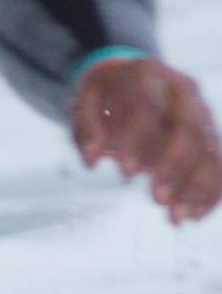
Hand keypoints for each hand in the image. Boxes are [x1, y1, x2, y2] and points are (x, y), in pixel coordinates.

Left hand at [72, 53, 221, 224]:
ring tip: (176, 217)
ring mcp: (202, 113)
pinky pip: (218, 162)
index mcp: (150, 76)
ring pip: (209, 149)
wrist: (131, 78)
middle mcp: (184, 94)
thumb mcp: (85, 101)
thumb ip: (85, 128)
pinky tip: (195, 215)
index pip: (150, 108)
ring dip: (196, 186)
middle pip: (189, 129)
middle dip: (175, 166)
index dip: (141, 140)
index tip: (126, 173)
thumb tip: (91, 160)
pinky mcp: (208, 134)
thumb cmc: (107, 94)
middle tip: (157, 199)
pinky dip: (211, 190)